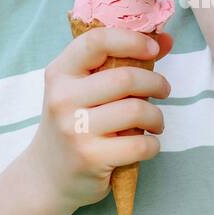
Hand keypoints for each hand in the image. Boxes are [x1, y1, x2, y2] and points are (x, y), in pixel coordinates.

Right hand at [24, 25, 174, 214]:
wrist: (47, 176)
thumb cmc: (74, 124)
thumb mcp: (84, 89)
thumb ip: (121, 61)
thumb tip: (166, 39)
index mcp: (60, 73)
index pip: (97, 41)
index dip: (132, 40)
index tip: (153, 49)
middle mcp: (62, 98)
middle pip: (125, 78)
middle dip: (156, 83)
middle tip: (163, 90)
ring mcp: (74, 129)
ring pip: (137, 110)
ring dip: (157, 117)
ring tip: (155, 122)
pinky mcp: (90, 158)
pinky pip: (140, 144)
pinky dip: (153, 144)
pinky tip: (147, 144)